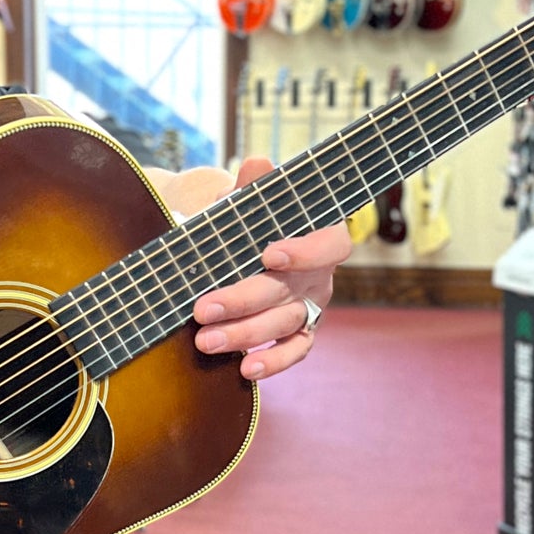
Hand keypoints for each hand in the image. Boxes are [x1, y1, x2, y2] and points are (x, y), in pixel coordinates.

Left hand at [149, 157, 350, 380]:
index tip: (269, 254)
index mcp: (318, 237)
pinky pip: (294, 352)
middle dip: (242, 301)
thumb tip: (256, 163)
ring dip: (243, 335)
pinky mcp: (301, 333)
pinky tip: (244, 370)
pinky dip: (272, 362)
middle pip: (286, 292)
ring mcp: (310, 307)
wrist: (244, 246)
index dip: (305, 251)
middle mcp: (318, 275)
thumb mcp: (249, 202)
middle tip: (202, 309)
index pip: (331, 245)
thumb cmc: (250, 222)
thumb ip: (253, 187)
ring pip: (282, 325)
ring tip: (204, 340)